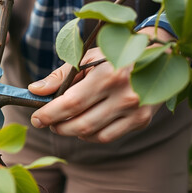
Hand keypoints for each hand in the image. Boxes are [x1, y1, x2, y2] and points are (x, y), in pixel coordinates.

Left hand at [28, 47, 160, 142]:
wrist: (157, 56)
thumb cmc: (113, 55)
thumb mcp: (86, 58)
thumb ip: (60, 76)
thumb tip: (35, 90)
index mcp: (108, 74)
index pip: (71, 103)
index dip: (50, 114)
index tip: (36, 119)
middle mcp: (124, 95)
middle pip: (80, 123)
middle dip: (57, 126)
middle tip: (47, 122)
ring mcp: (135, 110)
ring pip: (92, 134)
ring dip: (71, 132)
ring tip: (63, 122)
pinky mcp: (141, 120)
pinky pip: (107, 137)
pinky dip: (89, 135)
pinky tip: (84, 125)